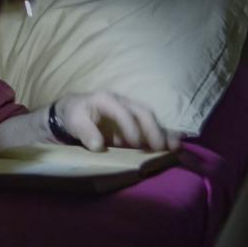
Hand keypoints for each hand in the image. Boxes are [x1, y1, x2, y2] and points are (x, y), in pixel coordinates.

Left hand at [53, 91, 182, 151]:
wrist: (72, 111)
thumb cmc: (73, 114)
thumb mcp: (73, 120)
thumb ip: (85, 131)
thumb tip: (98, 145)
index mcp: (106, 99)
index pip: (122, 111)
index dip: (130, 126)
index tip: (135, 143)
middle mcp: (122, 102)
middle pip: (142, 112)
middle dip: (153, 129)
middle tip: (160, 147)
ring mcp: (130, 111)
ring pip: (150, 118)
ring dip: (162, 132)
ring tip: (174, 147)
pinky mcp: (134, 121)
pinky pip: (151, 126)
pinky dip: (164, 134)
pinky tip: (175, 143)